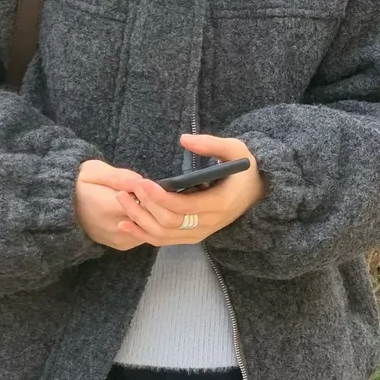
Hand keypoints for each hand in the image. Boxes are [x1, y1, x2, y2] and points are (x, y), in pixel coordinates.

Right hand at [76, 159, 146, 250]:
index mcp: (109, 207)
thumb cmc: (79, 184)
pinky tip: (141, 214)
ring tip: (146, 203)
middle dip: (155, 205)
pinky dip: (145, 226)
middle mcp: (115, 228)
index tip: (148, 184)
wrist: (63, 207)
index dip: (151, 192)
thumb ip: (119, 177)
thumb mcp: (94, 171)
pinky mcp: (120, 245)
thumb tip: (141, 182)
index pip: (145, 202)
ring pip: (148, 229)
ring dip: (152, 217)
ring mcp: (118, 239)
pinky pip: (142, 236)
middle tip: (151, 193)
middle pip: (150, 218)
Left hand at [115, 135, 264, 247]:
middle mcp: (210, 223)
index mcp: (220, 202)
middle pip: (170, 222)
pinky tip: (125, 225)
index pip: (184, 206)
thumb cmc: (244, 169)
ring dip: (140, 221)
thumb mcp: (235, 149)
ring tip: (122, 201)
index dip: (160, 197)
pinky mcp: (193, 236)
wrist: (257, 192)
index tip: (142, 183)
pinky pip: (165, 241)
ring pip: (164, 235)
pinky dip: (144, 235)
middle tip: (127, 189)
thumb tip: (185, 139)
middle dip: (145, 206)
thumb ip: (211, 144)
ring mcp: (201, 233)